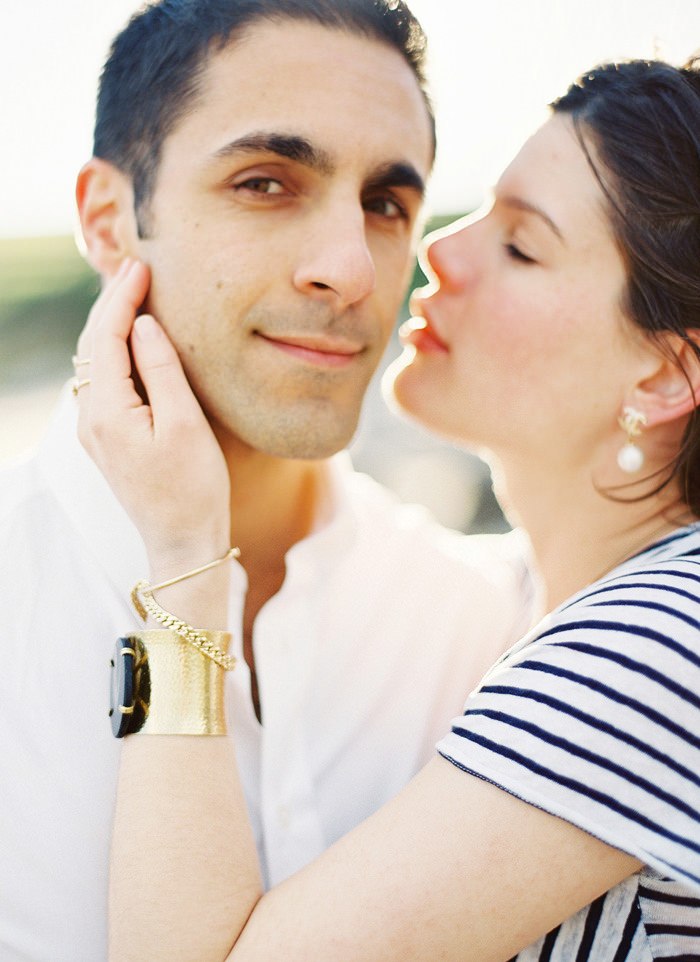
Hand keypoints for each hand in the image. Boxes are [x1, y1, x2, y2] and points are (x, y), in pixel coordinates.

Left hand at [75, 259, 230, 573]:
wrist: (183, 541)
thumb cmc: (192, 488)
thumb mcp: (185, 425)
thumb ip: (162, 370)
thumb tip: (144, 324)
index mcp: (107, 412)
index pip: (105, 338)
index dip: (121, 298)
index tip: (142, 267)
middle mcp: (91, 419)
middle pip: (92, 346)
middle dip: (111, 304)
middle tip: (137, 269)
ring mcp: (96, 431)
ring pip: (94, 363)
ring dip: (110, 326)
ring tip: (133, 294)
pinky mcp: (109, 439)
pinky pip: (104, 382)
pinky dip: (115, 351)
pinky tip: (132, 341)